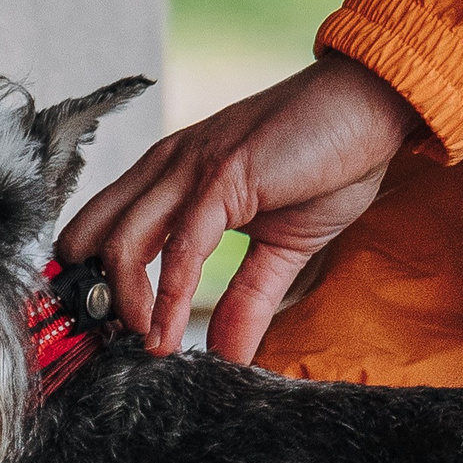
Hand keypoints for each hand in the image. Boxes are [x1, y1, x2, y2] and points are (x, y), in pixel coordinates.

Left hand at [59, 53, 419, 361]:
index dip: (93, 282)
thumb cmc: (328, 160)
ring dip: (127, 306)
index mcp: (173, 175)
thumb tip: (229, 357)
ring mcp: (193, 169)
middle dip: (91, 297)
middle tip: (110, 347)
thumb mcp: (281, 248)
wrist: (371, 106)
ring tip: (143, 347)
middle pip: (93, 236)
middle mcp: (170, 167)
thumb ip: (249, 300)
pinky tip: (169, 335)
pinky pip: (183, 247)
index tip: (106, 334)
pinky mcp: (225, 177)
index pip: (103, 228)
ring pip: (125, 243)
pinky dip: (171, 298)